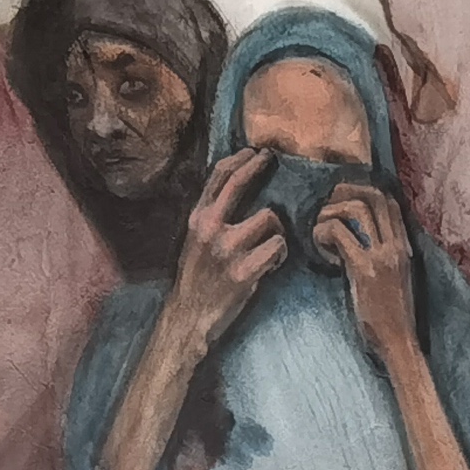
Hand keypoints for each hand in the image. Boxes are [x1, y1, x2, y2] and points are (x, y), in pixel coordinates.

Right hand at [166, 148, 286, 341]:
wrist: (188, 317)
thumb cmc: (197, 278)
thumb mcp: (195, 241)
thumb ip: (212, 217)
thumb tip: (236, 191)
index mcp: (198, 219)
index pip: (218, 176)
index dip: (239, 159)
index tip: (254, 152)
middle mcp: (210, 229)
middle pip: (239, 183)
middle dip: (258, 166)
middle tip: (270, 159)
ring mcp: (227, 250)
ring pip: (269, 218)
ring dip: (276, 230)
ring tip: (270, 246)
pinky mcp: (244, 272)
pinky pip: (278, 247)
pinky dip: (281, 254)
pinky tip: (273, 264)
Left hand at [313, 182, 418, 353]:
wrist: (400, 344)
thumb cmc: (392, 317)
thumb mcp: (394, 279)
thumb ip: (384, 257)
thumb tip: (361, 242)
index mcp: (404, 247)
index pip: (389, 201)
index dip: (363, 192)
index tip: (342, 204)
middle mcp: (396, 246)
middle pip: (374, 195)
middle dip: (344, 193)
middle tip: (326, 209)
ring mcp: (382, 256)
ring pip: (356, 208)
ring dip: (331, 213)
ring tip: (321, 232)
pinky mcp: (364, 270)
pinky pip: (339, 234)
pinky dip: (323, 234)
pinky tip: (322, 251)